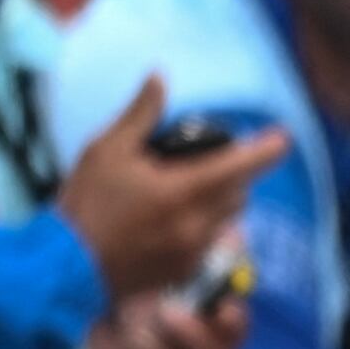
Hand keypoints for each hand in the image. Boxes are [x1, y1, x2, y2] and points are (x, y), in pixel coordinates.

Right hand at [57, 81, 288, 303]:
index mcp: (183, 191)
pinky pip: (211, 243)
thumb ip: (141, 114)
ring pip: (227, 219)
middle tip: (203, 160)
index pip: (241, 167)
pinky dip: (203, 225)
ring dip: (219, 200)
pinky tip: (171, 219)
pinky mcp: (186, 271)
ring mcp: (194, 252)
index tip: (285, 138)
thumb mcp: (106, 150)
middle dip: (232, 174)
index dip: (267, 150)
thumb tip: (159, 77)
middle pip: (239, 193)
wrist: (65, 265)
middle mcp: (198, 224)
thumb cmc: (85, 203)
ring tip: (183, 189)